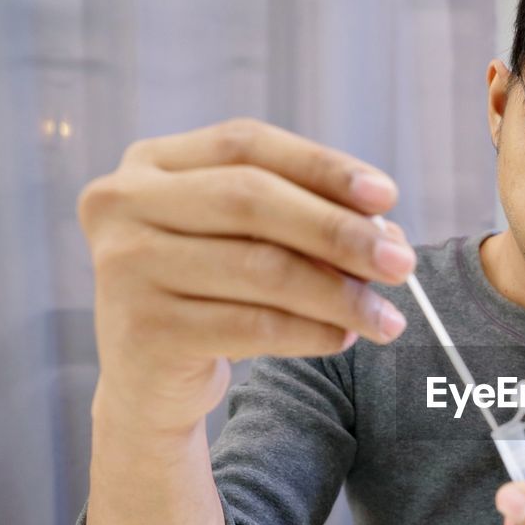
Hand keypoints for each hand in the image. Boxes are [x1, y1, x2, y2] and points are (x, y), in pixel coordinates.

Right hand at [77, 116, 416, 432]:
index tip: (387, 195)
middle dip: (339, 232)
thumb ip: (308, 222)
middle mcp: (122, 203)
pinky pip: (253, 326)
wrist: (149, 380)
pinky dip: (311, 332)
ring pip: (260, 268)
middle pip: (251, 200)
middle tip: (401, 264)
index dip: (321, 165)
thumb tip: (387, 232)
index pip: (245, 143)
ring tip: (387, 318)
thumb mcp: (249, 242)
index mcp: (149, 162)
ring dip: (339, 295)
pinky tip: (345, 337)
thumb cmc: (211, 293)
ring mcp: (125, 267)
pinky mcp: (144, 331)